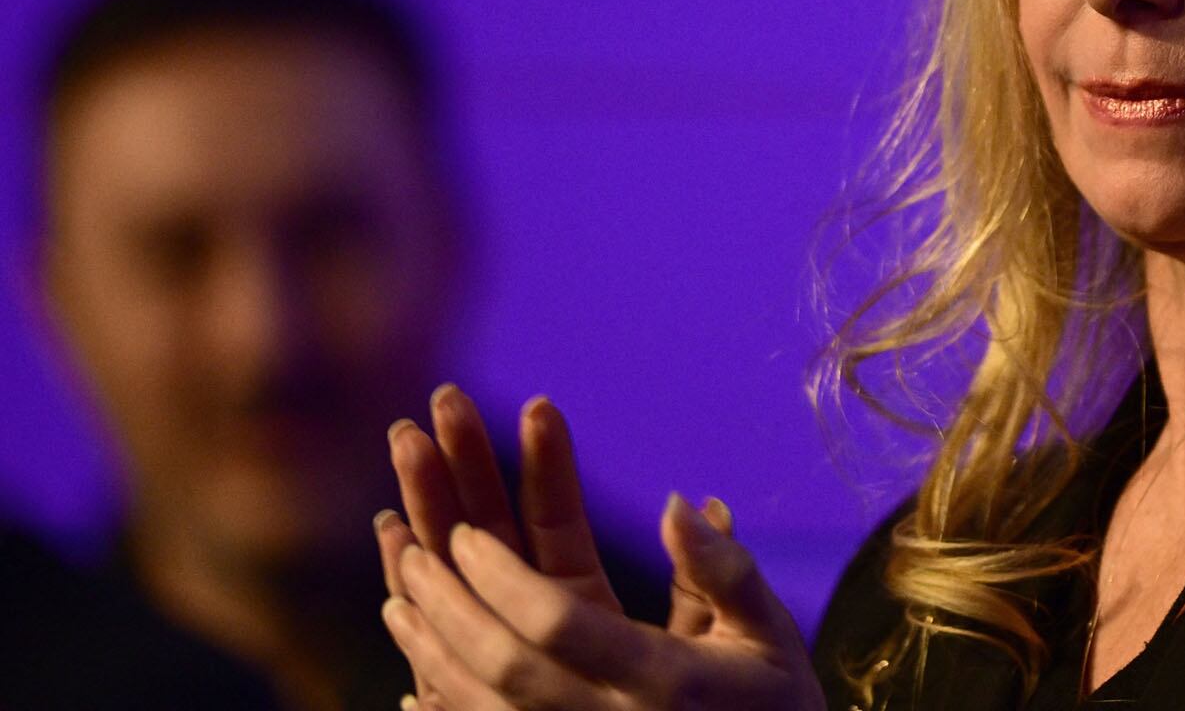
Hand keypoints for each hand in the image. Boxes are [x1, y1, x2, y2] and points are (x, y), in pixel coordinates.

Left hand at [376, 386, 825, 710]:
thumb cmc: (775, 706)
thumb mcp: (768, 632)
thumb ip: (723, 569)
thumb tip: (677, 502)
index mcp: (661, 680)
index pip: (558, 623)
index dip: (502, 577)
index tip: (466, 534)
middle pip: (503, 664)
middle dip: (451, 604)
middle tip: (417, 551)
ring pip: (482, 705)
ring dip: (432, 648)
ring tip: (401, 593)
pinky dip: (443, 701)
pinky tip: (415, 672)